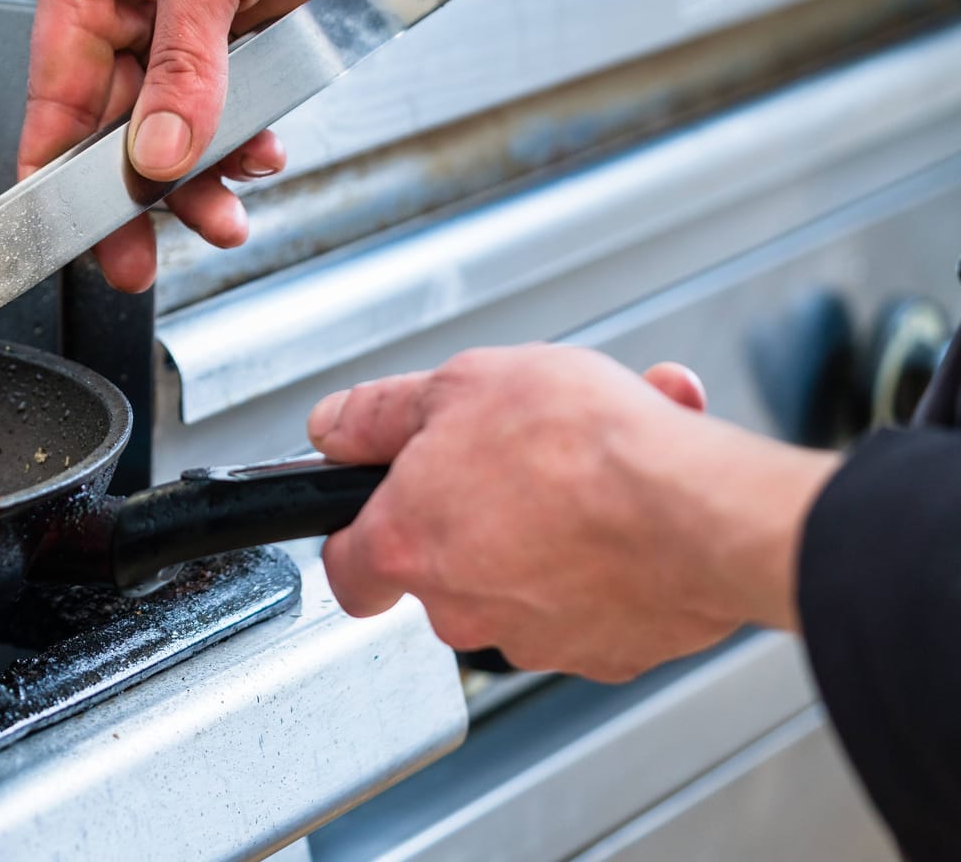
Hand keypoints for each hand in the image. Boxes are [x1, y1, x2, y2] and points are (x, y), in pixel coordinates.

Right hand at [18, 0, 604, 291]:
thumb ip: (184, 67)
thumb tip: (159, 151)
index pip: (50, 96)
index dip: (60, 176)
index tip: (75, 235)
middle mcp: (115, 3)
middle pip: (105, 130)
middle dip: (136, 194)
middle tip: (140, 258)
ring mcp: (168, 28)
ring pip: (161, 136)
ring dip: (192, 183)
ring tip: (220, 217)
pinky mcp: (220, 45)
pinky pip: (210, 122)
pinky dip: (231, 151)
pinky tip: (255, 158)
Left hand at [309, 345, 840, 681]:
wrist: (701, 510)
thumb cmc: (586, 448)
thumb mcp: (462, 384)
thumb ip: (382, 412)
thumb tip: (335, 425)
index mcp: (407, 545)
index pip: (348, 570)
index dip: (358, 534)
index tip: (379, 511)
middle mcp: (462, 607)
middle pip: (445, 566)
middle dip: (482, 507)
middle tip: (521, 453)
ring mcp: (536, 637)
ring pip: (528, 574)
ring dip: (554, 517)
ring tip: (598, 458)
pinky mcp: (608, 652)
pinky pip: (597, 596)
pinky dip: (613, 550)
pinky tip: (639, 496)